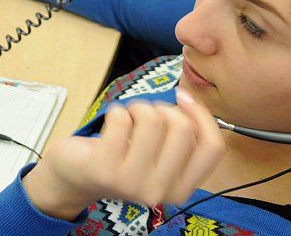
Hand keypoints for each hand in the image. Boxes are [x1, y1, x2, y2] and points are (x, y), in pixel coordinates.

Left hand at [21, 90, 224, 219]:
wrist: (77, 176)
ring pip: (153, 118)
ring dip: (138, 107)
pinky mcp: (105, 169)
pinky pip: (122, 117)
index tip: (183, 99)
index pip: (213, 146)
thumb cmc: (123, 156)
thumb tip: (188, 99)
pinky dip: (115, 111)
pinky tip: (110, 125)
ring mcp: (133, 183)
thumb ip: (183, 134)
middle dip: (163, 107)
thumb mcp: (160, 153)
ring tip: (127, 119)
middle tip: (144, 116)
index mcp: (182, 188)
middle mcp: (161, 192)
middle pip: (182, 126)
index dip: (201, 114)